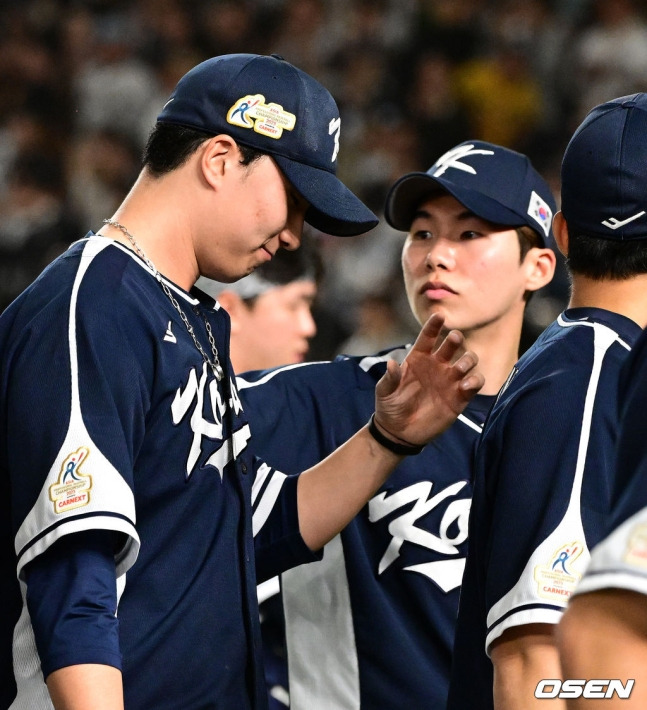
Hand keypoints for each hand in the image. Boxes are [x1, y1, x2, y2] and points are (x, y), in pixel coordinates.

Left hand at [373, 312, 483, 445]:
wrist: (399, 433)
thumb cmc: (390, 407)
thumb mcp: (384, 392)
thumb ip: (389, 378)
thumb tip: (392, 363)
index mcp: (418, 358)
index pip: (428, 337)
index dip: (434, 325)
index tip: (439, 316)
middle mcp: (437, 365)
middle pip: (452, 345)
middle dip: (455, 338)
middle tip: (453, 339)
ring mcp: (450, 380)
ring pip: (468, 360)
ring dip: (468, 360)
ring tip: (458, 369)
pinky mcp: (460, 397)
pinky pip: (475, 383)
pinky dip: (475, 381)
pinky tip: (465, 386)